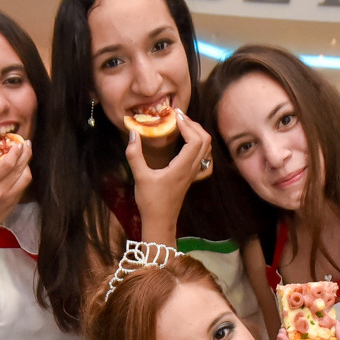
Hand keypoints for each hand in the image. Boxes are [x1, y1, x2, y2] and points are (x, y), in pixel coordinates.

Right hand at [0, 135, 31, 232]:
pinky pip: (24, 185)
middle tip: (26, 143)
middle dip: (25, 153)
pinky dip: (25, 174)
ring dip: (27, 163)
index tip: (17, 142)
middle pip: (19, 168)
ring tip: (25, 153)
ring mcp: (9, 198)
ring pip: (26, 177)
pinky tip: (22, 167)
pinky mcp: (15, 202)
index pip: (7, 164)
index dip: (15, 152)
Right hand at [127, 111, 212, 233]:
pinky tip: (188, 143)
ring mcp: (193, 174)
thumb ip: (134, 154)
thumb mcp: (140, 177)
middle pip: (205, 141)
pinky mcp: (191, 177)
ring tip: (182, 125)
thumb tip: (133, 133)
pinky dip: (200, 146)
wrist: (160, 222)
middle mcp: (192, 169)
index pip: (195, 140)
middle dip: (193, 125)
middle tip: (178, 117)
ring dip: (198, 133)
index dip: (187, 125)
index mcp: (182, 168)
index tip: (174, 117)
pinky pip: (204, 158)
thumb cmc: (150, 202)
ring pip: (206, 148)